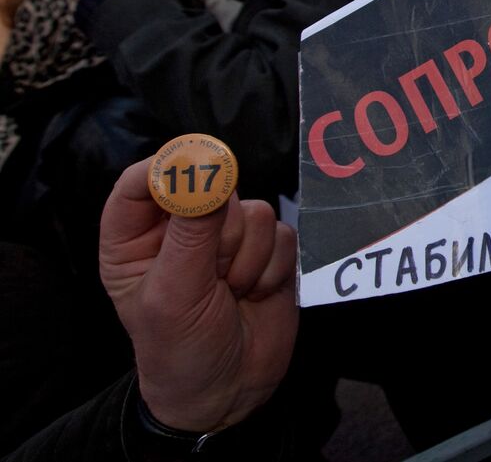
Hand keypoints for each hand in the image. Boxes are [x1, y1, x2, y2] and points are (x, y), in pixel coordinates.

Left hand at [99, 159, 297, 432]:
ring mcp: (228, 239)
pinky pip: (284, 233)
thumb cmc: (179, 350)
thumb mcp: (174, 293)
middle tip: (212, 273)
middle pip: (212, 189)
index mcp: (135, 239)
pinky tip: (255, 294)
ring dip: (248, 258)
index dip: (170, 170)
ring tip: (231, 292)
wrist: (228, 392)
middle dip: (221, 233)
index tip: (198, 176)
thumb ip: (191, 230)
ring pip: (254, 211)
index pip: (143, 182)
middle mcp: (181, 230)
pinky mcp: (268, 251)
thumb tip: (208, 169)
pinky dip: (274, 267)